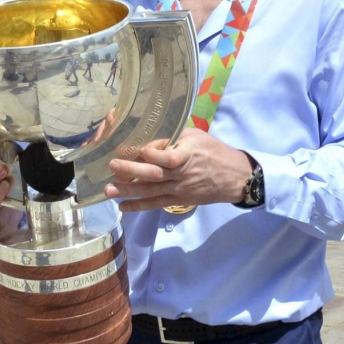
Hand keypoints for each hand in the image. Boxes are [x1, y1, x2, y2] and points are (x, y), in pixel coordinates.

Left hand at [105, 133, 252, 210]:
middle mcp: (181, 175)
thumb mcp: (197, 136)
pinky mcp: (178, 200)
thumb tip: (150, 136)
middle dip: (131, 171)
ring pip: (151, 191)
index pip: (167, 157)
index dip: (151, 153)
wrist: (234, 178)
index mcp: (187, 155)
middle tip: (112, 166)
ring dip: (129, 191)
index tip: (135, 147)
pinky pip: (156, 204)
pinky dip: (139, 206)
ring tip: (109, 190)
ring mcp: (178, 190)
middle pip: (154, 174)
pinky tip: (123, 206)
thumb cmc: (214, 152)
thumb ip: (174, 137)